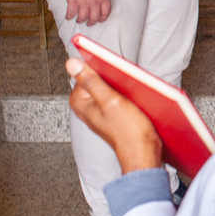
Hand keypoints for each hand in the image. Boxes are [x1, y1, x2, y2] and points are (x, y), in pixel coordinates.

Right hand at [63, 0, 110, 25]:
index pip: (106, 12)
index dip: (103, 18)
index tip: (100, 20)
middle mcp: (94, 3)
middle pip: (94, 17)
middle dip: (92, 22)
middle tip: (89, 23)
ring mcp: (83, 3)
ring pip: (83, 18)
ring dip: (80, 20)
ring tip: (79, 20)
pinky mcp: (73, 2)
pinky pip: (71, 14)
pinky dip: (69, 17)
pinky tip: (69, 17)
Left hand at [66, 58, 162, 173]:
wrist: (143, 152)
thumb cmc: (128, 131)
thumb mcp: (110, 100)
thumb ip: (91, 81)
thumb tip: (72, 63)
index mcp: (80, 101)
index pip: (87, 70)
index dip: (104, 67)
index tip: (117, 71)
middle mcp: (86, 105)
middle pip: (99, 77)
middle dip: (114, 76)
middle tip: (125, 85)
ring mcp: (98, 110)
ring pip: (109, 85)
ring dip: (121, 84)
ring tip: (131, 94)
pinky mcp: (110, 113)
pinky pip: (115, 95)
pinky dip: (125, 93)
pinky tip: (134, 99)